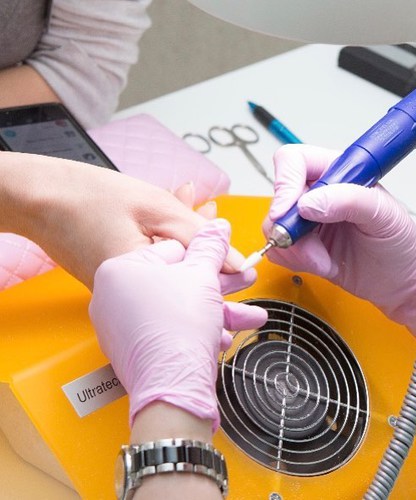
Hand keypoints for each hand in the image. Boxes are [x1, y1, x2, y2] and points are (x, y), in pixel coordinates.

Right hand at [0, 152, 244, 287]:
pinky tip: (177, 222)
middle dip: (212, 258)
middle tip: (222, 232)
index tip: (247, 266)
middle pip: (190, 284)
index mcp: (144, 284)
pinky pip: (154, 268)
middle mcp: (134, 297)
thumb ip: (199, 235)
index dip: (228, 275)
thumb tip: (235, 258)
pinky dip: (169, 246)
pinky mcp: (117, 283)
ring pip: (173, 273)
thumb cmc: (88, 199)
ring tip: (202, 213)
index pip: (202, 290)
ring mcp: (123, 292)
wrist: (39, 198)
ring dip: (191, 247)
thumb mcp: (156, 209)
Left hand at [89, 219, 267, 428]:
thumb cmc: (180, 326)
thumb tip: (219, 227)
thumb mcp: (202, 275)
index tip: (227, 262)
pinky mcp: (133, 349)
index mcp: (118, 268)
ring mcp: (120, 325)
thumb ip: (211, 246)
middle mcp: (112, 295)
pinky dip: (197, 329)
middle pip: (177, 281)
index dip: (206, 257)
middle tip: (242, 281)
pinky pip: (170, 329)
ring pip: (178, 307)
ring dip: (217, 310)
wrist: (173, 389)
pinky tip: (226, 334)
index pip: (172, 249)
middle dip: (218, 285)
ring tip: (249, 314)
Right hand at [265, 145, 415, 338]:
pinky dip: (295, 261)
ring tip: (324, 260)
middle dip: (290, 227)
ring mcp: (308, 221)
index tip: (290, 211)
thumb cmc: (402, 243)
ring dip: (296, 249)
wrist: (405, 281)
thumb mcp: (385, 215)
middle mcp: (318, 193)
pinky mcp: (304, 246)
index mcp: (338, 172)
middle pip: (278, 198)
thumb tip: (308, 203)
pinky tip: (322, 265)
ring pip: (275, 227)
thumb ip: (349, 201)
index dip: (285, 183)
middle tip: (311, 246)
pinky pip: (280, 251)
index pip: (294, 162)